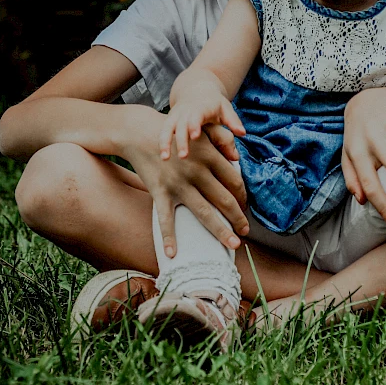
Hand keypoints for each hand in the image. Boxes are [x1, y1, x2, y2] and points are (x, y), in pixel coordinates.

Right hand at [121, 105, 248, 256]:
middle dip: (238, 218)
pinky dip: (168, 237)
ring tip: (233, 244)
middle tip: (246, 231)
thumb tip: (238, 158)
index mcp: (209, 155)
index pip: (234, 181)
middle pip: (224, 199)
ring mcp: (177, 183)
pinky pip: (165, 219)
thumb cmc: (176, 132)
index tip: (246, 206)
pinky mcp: (159, 192)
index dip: (243, 196)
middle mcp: (196, 171)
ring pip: (204, 212)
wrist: (140, 132)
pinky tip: (173, 254)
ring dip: (220, 231)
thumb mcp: (202, 130)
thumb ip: (224, 139)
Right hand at [159, 77, 243, 160]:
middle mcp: (186, 111)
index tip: (195, 136)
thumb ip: (233, 121)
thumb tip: (242, 133)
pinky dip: (161, 143)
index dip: (195, 124)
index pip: (197, 115)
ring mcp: (175, 116)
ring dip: (165, 142)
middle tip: (183, 156)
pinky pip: (163, 132)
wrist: (196, 90)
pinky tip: (162, 158)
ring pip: (168, 128)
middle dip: (181, 139)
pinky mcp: (168, 122)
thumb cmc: (214, 104)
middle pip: (181, 124)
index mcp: (201, 107)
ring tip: (165, 158)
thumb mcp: (225, 109)